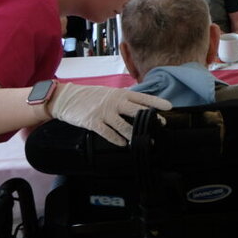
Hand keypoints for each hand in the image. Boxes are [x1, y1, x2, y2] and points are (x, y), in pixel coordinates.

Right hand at [48, 83, 171, 145]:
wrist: (68, 98)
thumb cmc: (92, 96)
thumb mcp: (110, 92)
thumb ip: (124, 98)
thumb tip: (141, 104)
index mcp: (120, 94)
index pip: (142, 97)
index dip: (156, 102)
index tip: (169, 107)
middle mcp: (114, 102)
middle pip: (136, 111)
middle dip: (150, 119)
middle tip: (161, 124)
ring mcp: (104, 113)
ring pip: (123, 126)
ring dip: (134, 134)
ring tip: (143, 140)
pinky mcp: (93, 122)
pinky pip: (107, 133)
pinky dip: (116, 139)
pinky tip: (123, 144)